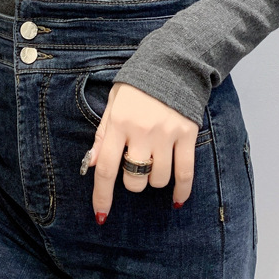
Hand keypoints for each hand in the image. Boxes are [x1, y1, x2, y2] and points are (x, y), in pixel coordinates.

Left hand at [83, 81, 198, 223]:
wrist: (173, 63)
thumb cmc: (137, 85)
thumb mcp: (114, 103)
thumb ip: (103, 134)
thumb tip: (90, 164)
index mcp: (119, 122)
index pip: (105, 166)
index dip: (102, 195)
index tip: (102, 214)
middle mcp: (142, 130)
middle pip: (134, 178)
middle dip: (132, 182)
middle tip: (135, 167)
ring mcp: (167, 133)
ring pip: (159, 178)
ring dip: (154, 180)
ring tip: (154, 164)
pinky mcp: (187, 134)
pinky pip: (185, 172)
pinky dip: (182, 190)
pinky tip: (177, 199)